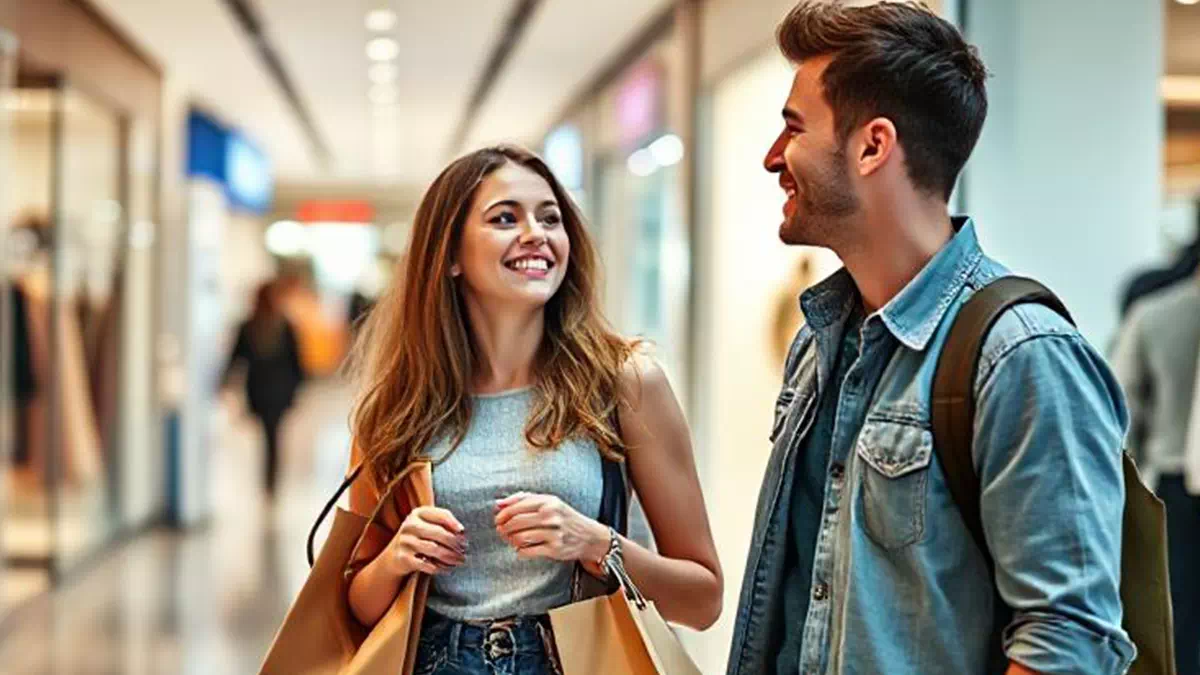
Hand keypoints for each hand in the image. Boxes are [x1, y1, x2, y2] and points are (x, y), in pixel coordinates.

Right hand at [386, 506, 466, 576]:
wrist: (394, 556)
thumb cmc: (418, 538)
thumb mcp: (426, 525)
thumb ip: (443, 524)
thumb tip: (462, 533)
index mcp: (418, 513)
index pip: (441, 515)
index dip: (455, 524)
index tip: (463, 533)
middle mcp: (410, 525)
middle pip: (439, 533)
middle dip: (455, 542)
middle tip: (464, 549)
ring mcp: (405, 542)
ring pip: (435, 549)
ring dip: (451, 556)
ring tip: (460, 560)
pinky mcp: (404, 558)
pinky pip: (428, 565)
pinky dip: (441, 567)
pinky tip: (448, 568)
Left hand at [494, 492, 608, 563]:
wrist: (588, 536)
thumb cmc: (564, 517)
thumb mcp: (548, 502)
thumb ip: (522, 499)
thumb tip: (498, 503)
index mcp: (548, 501)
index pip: (516, 507)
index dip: (502, 515)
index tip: (498, 519)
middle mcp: (551, 516)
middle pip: (516, 523)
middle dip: (504, 528)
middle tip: (501, 531)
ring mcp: (553, 533)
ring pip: (520, 538)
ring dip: (510, 540)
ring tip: (511, 539)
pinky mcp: (554, 549)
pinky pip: (527, 551)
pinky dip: (519, 551)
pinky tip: (521, 549)